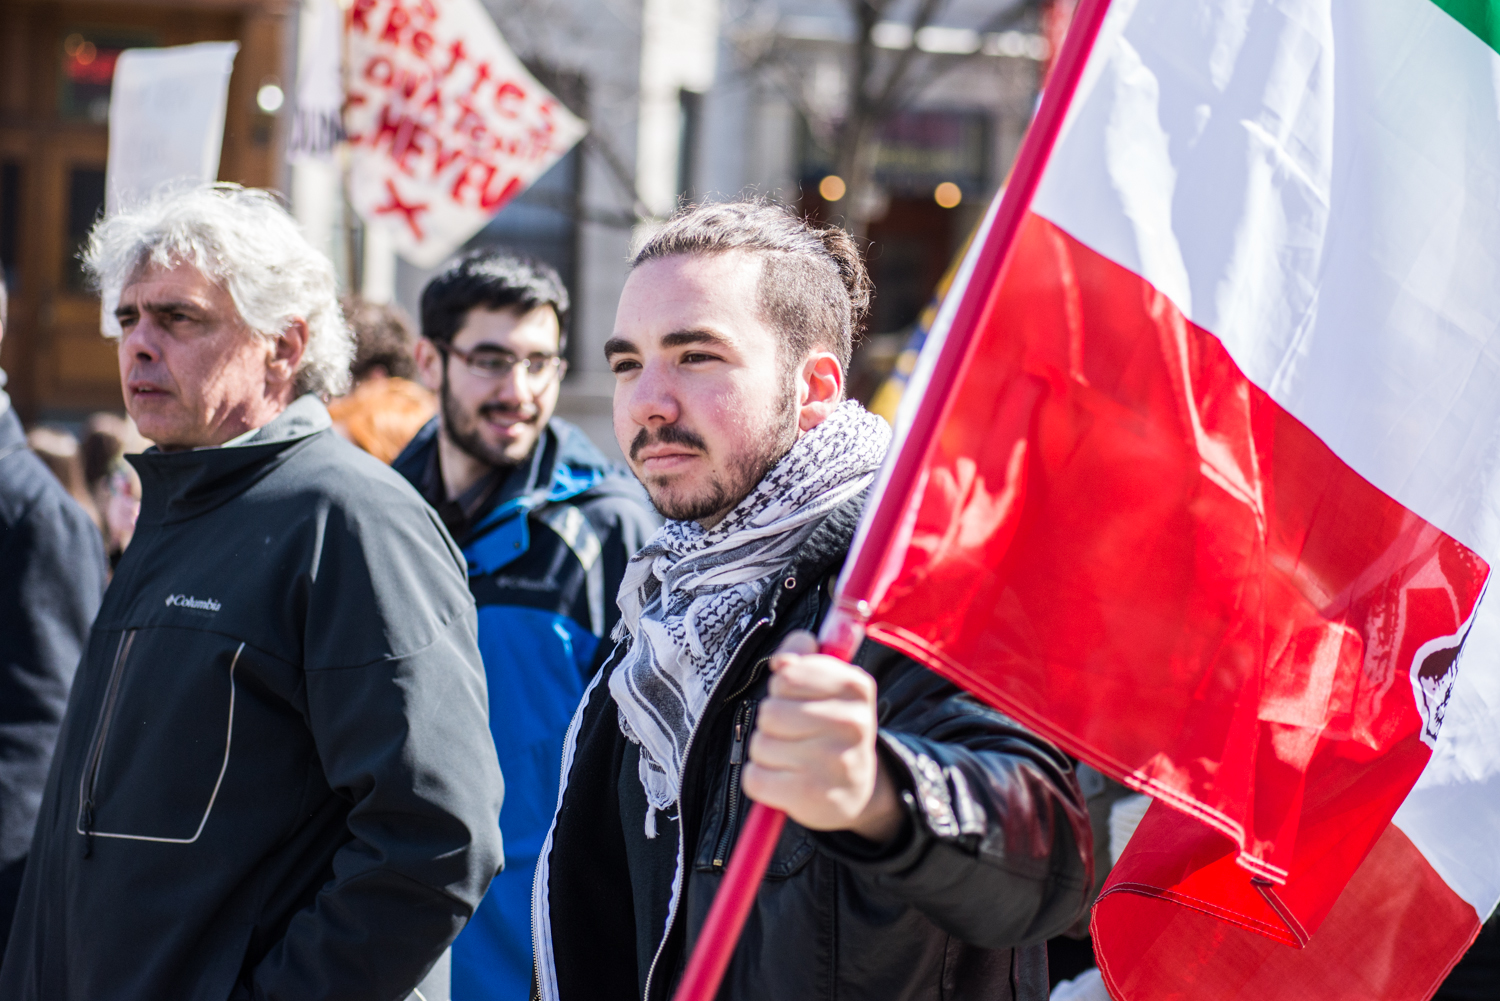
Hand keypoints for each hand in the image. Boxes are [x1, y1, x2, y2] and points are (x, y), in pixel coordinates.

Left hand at [740, 630, 903, 843]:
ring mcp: (834, 763)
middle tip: (793, 733)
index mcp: (856, 687)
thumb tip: (780, 660)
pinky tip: (783, 780)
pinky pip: (755, 778)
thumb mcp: (828, 685)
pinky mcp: (812, 796)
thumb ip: (801, 658)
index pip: (786, 676)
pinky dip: (760, 779)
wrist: (859, 789)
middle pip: (770, 712)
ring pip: (761, 745)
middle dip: (771, 722)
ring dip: (766, 752)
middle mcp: (852, 724)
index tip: (798, 699)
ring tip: (791, 757)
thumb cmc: (832, 728)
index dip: (782, 688)